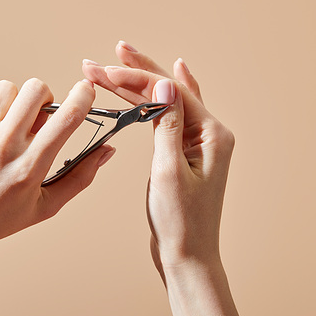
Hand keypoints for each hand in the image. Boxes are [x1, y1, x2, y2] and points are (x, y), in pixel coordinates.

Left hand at [0, 78, 114, 315]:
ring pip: (5, 90)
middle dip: (43, 98)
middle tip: (37, 116)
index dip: (83, 96)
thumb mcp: (45, 207)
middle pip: (34, 90)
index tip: (85, 89)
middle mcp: (0, 147)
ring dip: (13, 104)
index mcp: (29, 167)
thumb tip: (107, 150)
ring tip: (6, 128)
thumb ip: (80, 177)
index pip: (66, 117)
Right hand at [83, 41, 238, 315]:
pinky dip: (155, 101)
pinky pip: (167, 119)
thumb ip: (167, 124)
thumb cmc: (181, 222)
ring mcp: (196, 143)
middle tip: (103, 60)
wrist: (186, 255)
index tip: (108, 66)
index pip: (171, 92)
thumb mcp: (170, 170)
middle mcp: (208, 134)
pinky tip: (166, 76)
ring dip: (136, 88)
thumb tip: (165, 81)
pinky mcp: (183, 154)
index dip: (138, 77)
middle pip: (167, 93)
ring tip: (110, 70)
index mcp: (212, 135)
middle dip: (133, 76)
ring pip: (163, 105)